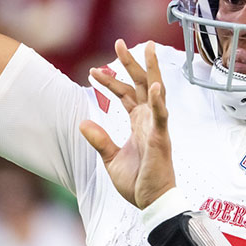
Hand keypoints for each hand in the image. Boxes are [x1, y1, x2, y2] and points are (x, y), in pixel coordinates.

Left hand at [79, 40, 175, 208]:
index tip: (93, 70)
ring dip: (150, 70)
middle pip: (141, 84)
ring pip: (155, 91)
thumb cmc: (136, 182)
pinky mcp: (161, 138)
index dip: (110, 80)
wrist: (151, 202)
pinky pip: (161, 117)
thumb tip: (83, 123)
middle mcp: (149, 120)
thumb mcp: (110, 159)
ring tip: (147, 48)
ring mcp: (157, 127)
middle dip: (131, 63)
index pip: (125, 94)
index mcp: (139, 123)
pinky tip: (155, 87)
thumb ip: (99, 140)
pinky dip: (159, 101)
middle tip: (120, 42)